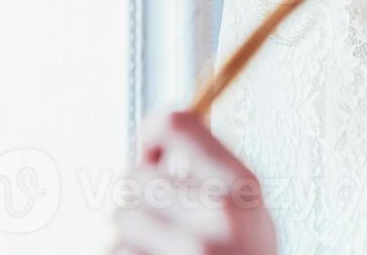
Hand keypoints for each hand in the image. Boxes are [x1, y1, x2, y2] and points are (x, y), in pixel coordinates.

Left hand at [112, 110, 277, 254]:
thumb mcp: (250, 213)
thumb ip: (211, 175)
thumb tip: (152, 144)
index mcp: (241, 186)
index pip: (174, 124)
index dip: (152, 135)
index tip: (151, 154)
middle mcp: (215, 214)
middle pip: (133, 178)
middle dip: (141, 200)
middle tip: (165, 223)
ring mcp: (187, 251)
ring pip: (119, 223)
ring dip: (132, 239)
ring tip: (166, 254)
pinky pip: (116, 254)